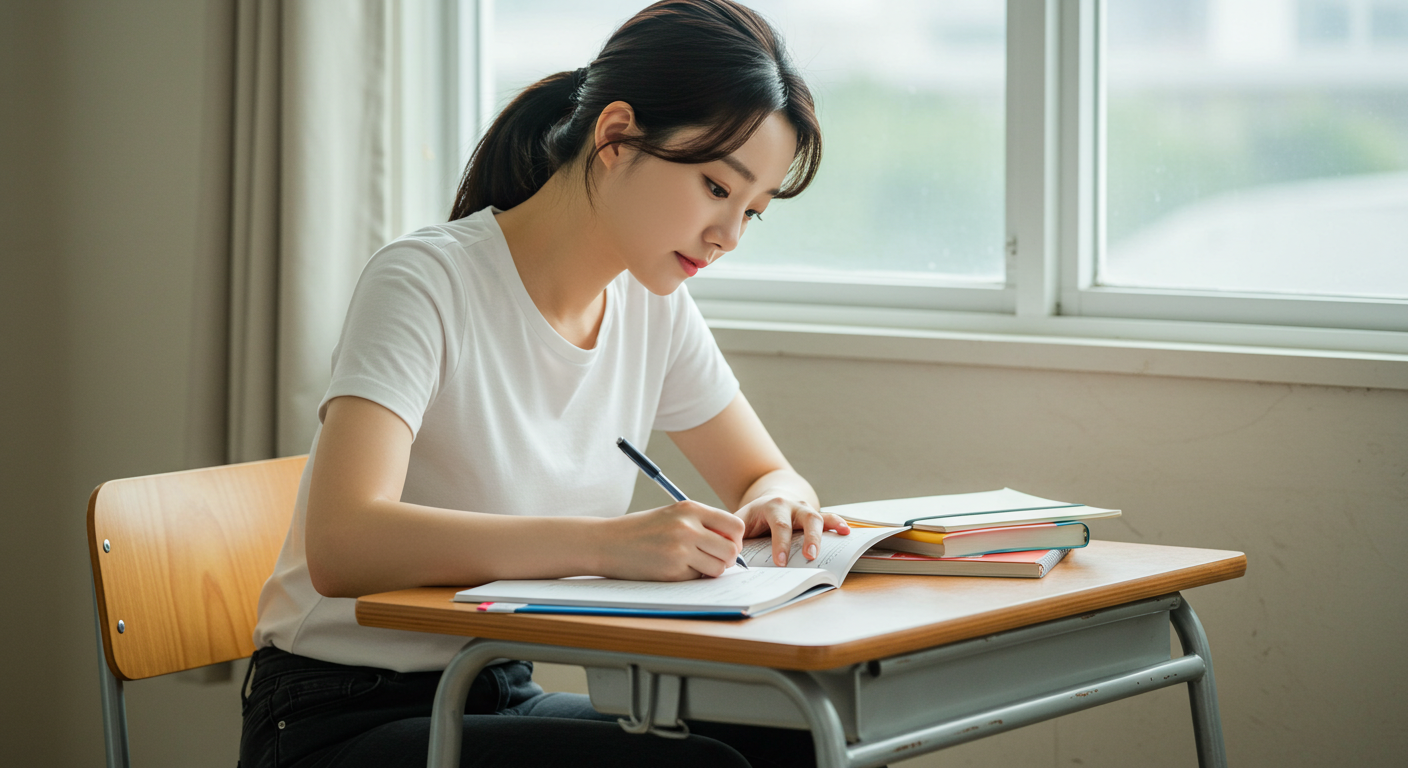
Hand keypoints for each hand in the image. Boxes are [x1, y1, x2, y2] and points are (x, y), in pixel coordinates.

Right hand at [595, 501, 745, 580]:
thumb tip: (733, 542)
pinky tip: (674, 569)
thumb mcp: (672, 515)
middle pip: (731, 550)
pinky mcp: (672, 571)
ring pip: (718, 568)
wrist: (606, 543)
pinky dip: (691, 577)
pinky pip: (697, 578)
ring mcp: (680, 550)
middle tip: (713, 559)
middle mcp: (688, 527)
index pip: (735, 526)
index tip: (726, 544)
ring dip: (710, 570)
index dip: (735, 539)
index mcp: (690, 509)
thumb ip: (701, 523)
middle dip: (727, 558)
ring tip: (692, 564)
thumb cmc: (640, 530)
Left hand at [735, 493, 849, 566]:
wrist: (770, 499)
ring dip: (823, 535)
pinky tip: (846, 532)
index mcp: (773, 506)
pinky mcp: (815, 516)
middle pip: (805, 519)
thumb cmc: (754, 516)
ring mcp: (805, 509)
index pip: (779, 525)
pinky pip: (829, 518)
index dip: (781, 544)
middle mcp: (792, 505)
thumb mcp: (741, 520)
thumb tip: (730, 553)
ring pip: (818, 518)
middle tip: (809, 557)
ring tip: (828, 550)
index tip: (781, 562)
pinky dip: (838, 524)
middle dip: (808, 539)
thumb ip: (734, 534)